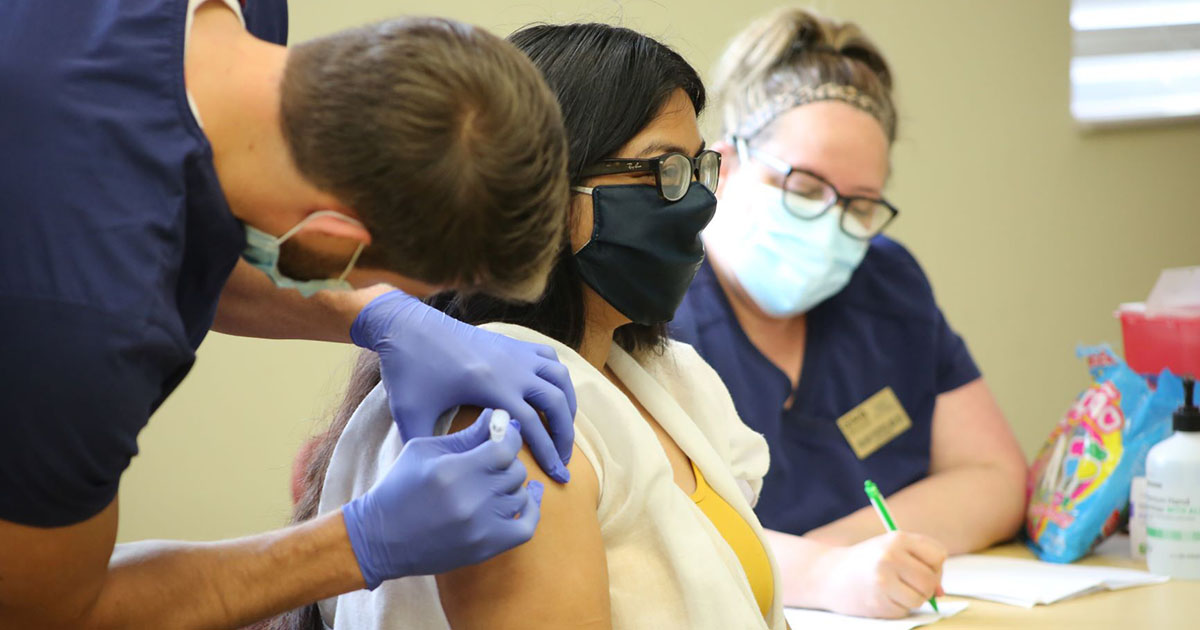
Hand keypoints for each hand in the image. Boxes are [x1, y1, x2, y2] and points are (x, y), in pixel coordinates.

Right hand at [341, 409, 543, 586]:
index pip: (505, 448)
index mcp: (453, 471)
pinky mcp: (485, 548)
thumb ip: (466, 435)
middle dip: (507, 461)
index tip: (504, 435)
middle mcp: (470, 500)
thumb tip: (499, 417)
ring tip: (496, 480)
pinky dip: (531, 510)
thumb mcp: (425, 450)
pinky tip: (526, 496)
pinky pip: (527, 527)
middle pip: (515, 471)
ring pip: (520, 495)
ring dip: (512, 485)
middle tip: (493, 459)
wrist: (379, 537)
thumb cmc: (399, 487)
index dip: (509, 438)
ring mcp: (480, 527)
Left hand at [351, 290, 575, 482]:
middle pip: (557, 403)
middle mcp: (512, 368)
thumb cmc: (408, 370)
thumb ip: (426, 447)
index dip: (550, 454)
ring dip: (567, 405)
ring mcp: (515, 352)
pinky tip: (551, 392)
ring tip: (563, 428)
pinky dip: (557, 377)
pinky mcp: (511, 342)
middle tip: (562, 459)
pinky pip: (549, 357)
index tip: (559, 475)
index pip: (534, 426)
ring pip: (560, 378)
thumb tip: (437, 477)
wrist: (406, 326)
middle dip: (565, 435)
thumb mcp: (411, 414)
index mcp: (492, 387)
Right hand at [816, 532, 946, 618]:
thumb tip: (940, 592)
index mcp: (897, 538)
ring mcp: (883, 580)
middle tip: (908, 583)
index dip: (934, 565)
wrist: (827, 574)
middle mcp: (890, 557)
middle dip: (925, 586)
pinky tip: (881, 597)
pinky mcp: (878, 602)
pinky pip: (905, 610)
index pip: (938, 555)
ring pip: (920, 598)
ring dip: (912, 598)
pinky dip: (897, 607)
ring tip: (893, 589)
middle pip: (930, 580)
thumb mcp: (891, 549)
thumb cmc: (865, 561)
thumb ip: (920, 563)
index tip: (921, 567)